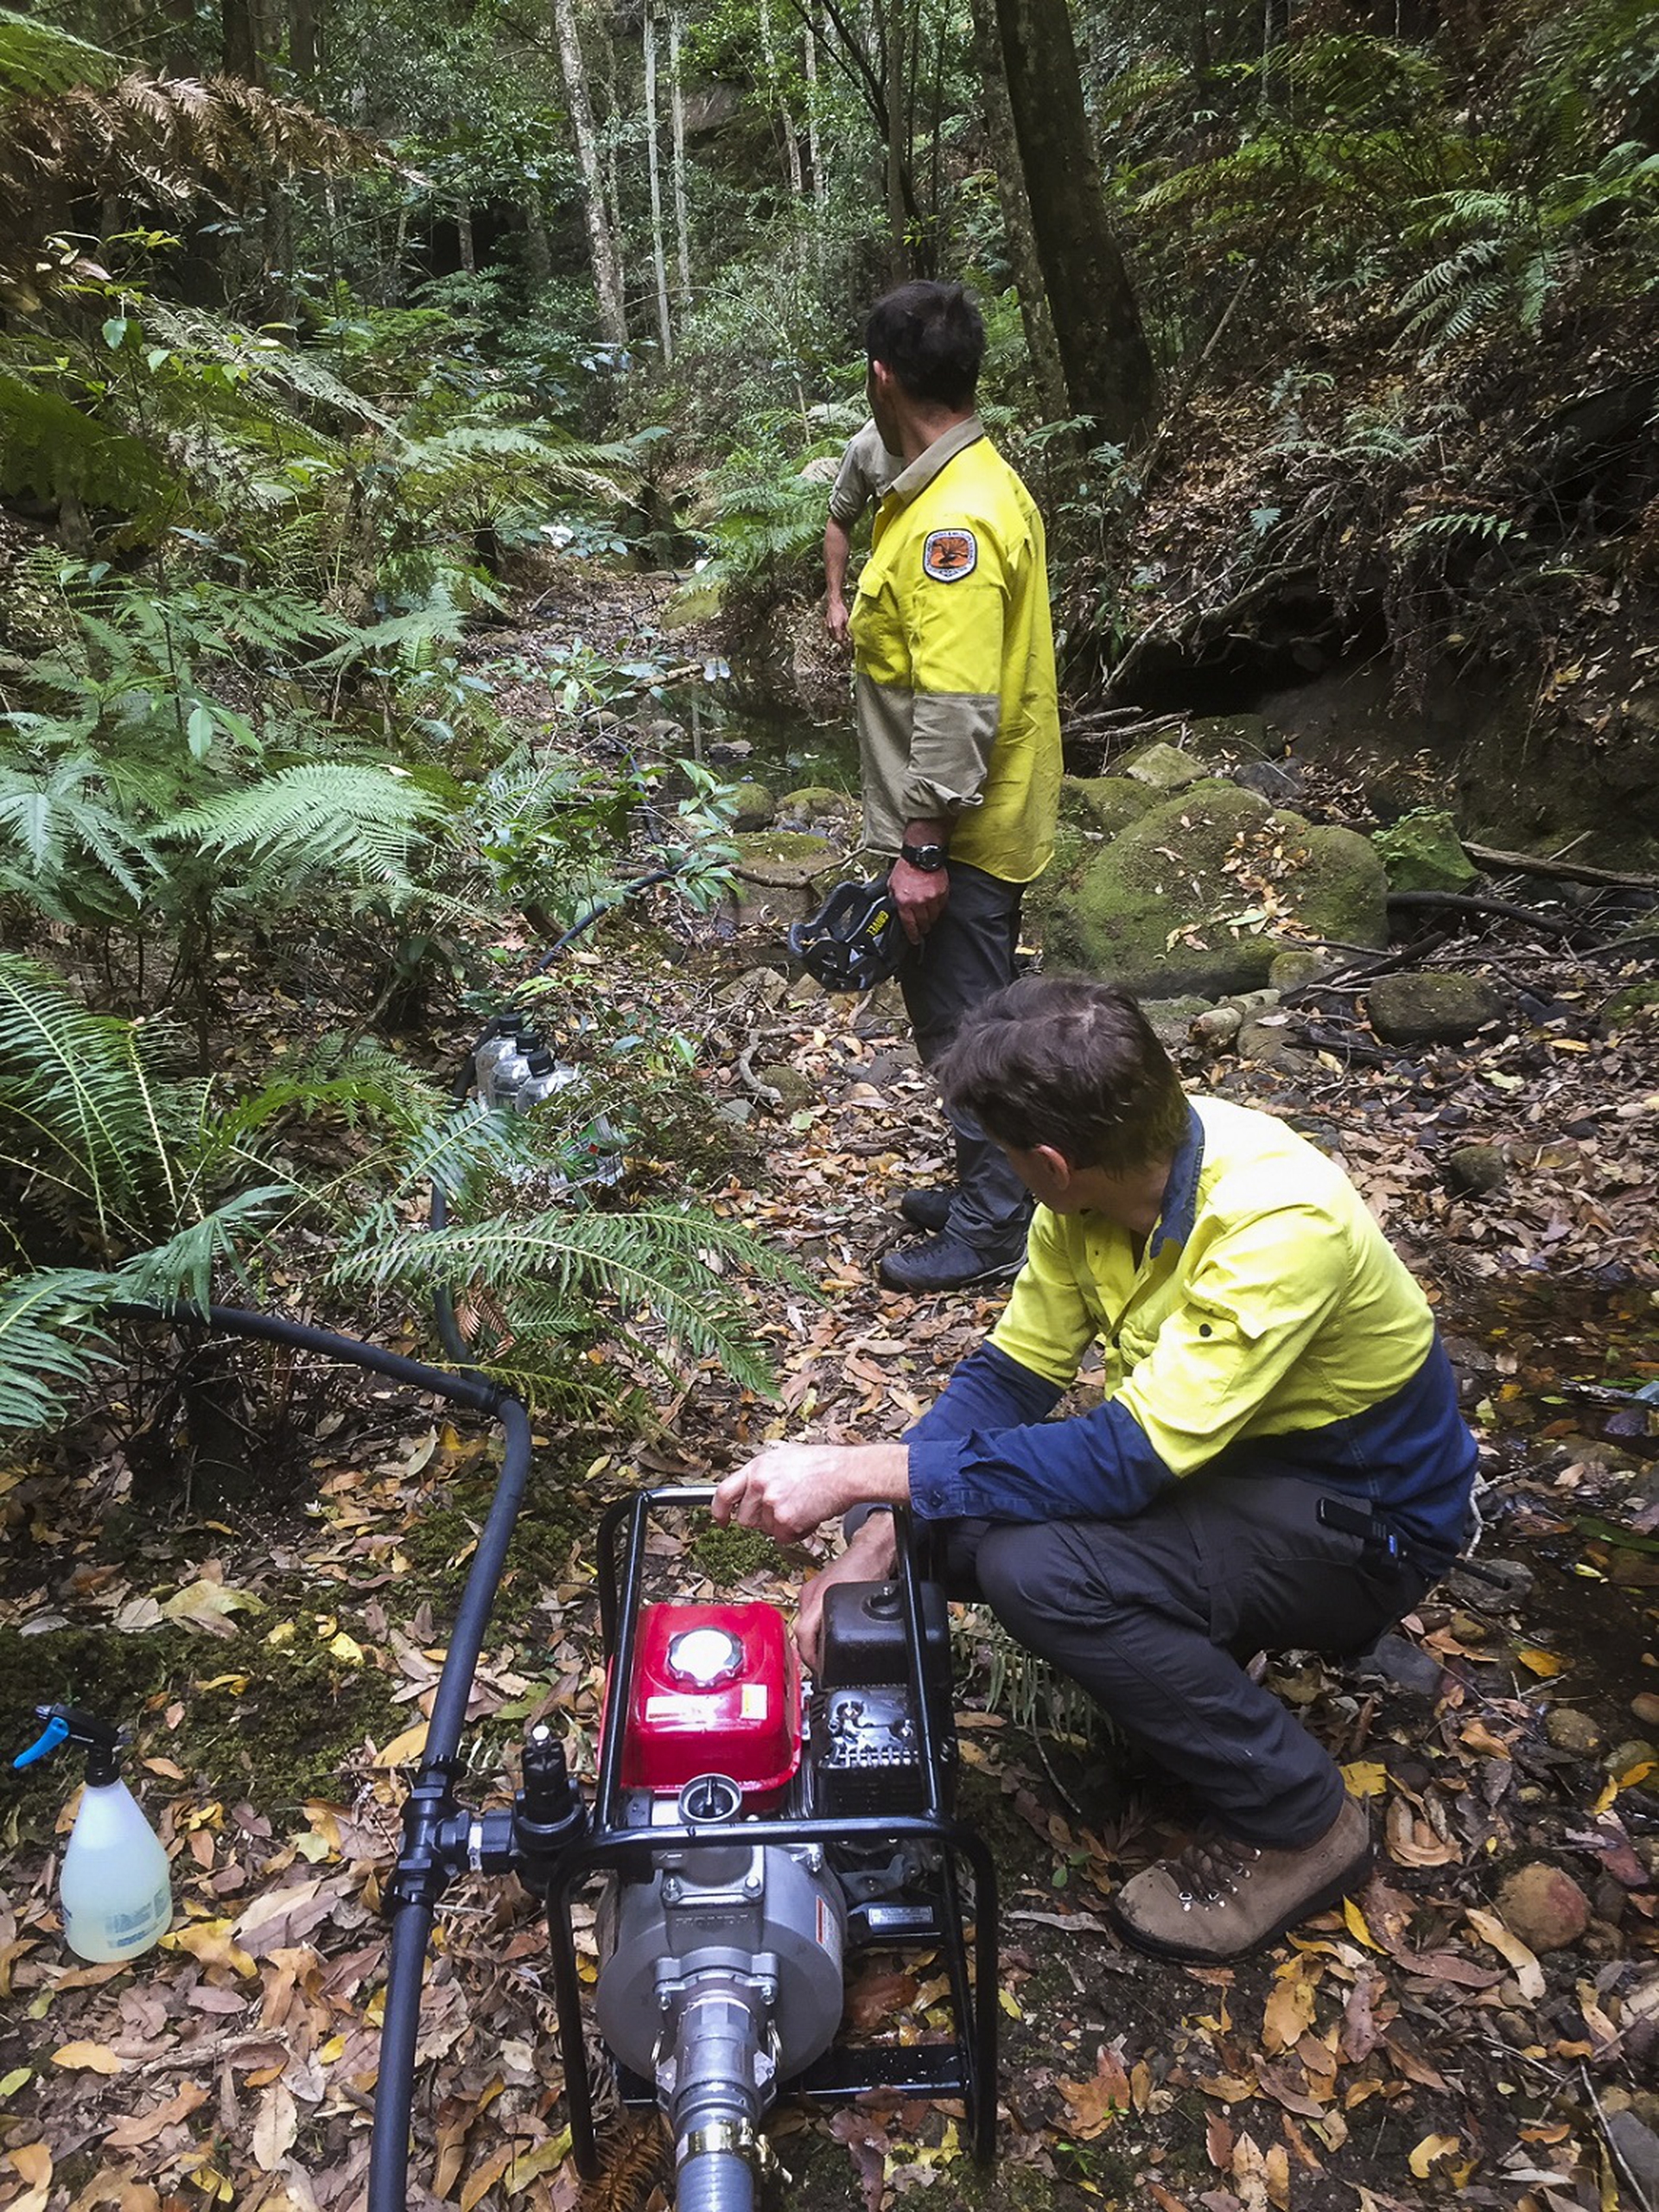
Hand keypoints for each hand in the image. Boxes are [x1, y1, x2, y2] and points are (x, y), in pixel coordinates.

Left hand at [711, 1441, 908, 1543]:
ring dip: (780, 1526)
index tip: (720, 1519)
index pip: (724, 1492)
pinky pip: (782, 1538)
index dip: (718, 1510)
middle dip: (760, 1520)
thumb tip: (752, 1488)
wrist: (846, 1472)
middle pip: (745, 1518)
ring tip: (800, 1508)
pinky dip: (795, 1533)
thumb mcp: (784, 1457)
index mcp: (758, 1467)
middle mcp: (761, 1485)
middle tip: (780, 1511)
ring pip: (765, 1530)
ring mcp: (772, 1504)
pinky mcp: (785, 1521)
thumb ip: (764, 1473)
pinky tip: (807, 1516)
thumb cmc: (823, 1463)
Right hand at [796, 1516, 897, 1671]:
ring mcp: (810, 1591)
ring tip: (822, 1655)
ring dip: (811, 1641)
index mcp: (816, 1596)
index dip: (809, 1656)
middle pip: (800, 1631)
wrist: (870, 1551)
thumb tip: (846, 1650)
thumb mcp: (860, 1604)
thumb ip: (851, 1627)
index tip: (817, 1668)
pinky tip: (824, 1636)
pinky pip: (809, 1616)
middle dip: (809, 1652)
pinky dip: (814, 1629)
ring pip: (804, 1624)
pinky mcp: (815, 1591)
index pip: (802, 1633)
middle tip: (820, 1668)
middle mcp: (809, 1594)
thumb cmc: (868, 1570)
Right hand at [825, 596, 850, 645]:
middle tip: (847, 642)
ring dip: (838, 638)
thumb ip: (848, 629)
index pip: (839, 640)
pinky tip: (839, 631)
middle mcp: (831, 628)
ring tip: (844, 636)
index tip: (848, 646)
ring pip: (833, 636)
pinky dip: (835, 634)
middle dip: (841, 641)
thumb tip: (851, 637)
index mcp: (836, 627)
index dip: (844, 644)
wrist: (833, 603)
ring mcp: (828, 626)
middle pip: (836, 639)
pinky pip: (831, 632)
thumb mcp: (847, 620)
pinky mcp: (827, 624)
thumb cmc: (841, 610)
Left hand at [889, 853, 949, 944]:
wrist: (921, 855)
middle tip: (923, 929)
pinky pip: (942, 906)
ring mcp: (932, 898)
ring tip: (929, 918)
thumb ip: (894, 898)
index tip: (915, 940)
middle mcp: (918, 902)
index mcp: (904, 902)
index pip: (909, 925)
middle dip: (923, 928)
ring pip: (934, 916)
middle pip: (923, 923)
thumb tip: (896, 909)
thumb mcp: (892, 885)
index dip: (913, 935)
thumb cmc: (906, 868)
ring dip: (931, 918)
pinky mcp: (942, 893)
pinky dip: (938, 908)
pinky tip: (935, 906)